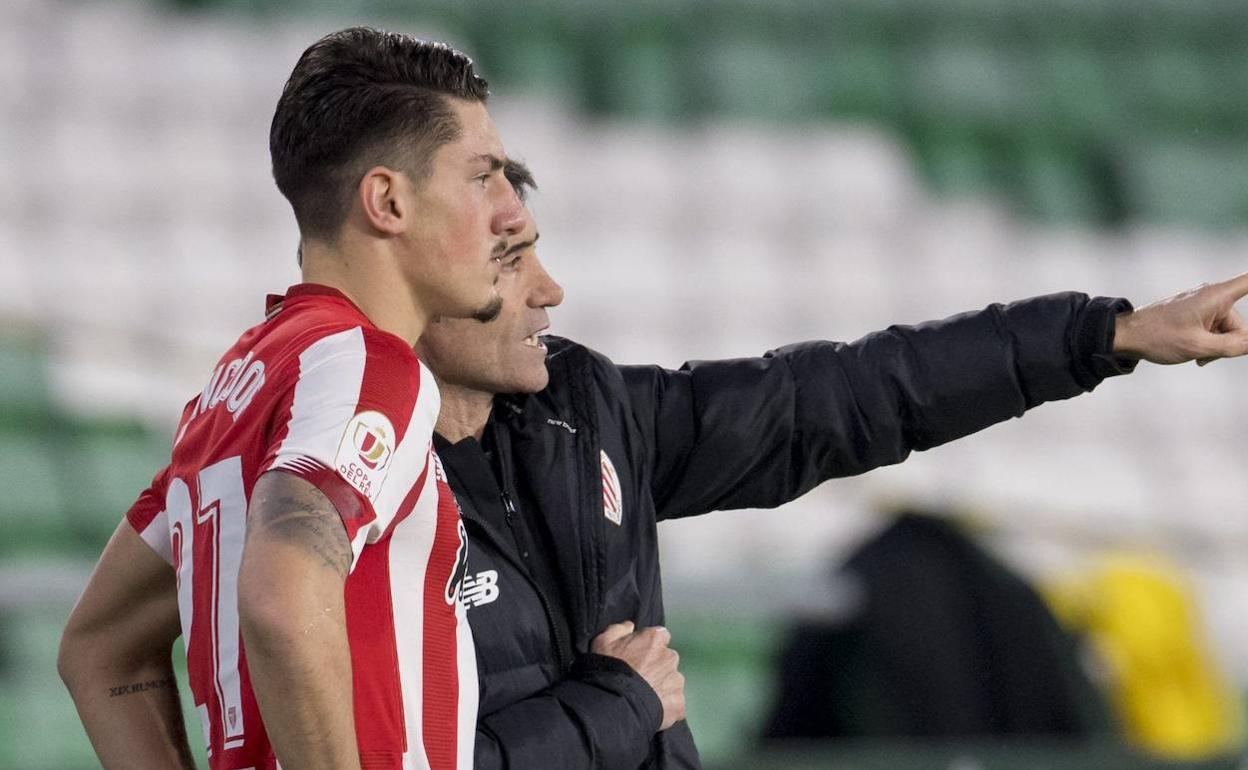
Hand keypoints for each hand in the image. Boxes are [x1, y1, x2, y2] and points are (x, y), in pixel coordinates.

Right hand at [591, 621, 685, 730]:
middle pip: (667, 659)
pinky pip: (675, 702)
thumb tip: (630, 626)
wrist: (615, 703)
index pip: (660, 636)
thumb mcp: (603, 641)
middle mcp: (670, 656)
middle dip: (657, 666)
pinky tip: (652, 708)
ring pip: (672, 681)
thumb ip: (619, 629)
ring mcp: (676, 680)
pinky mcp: (679, 702)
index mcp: (655, 639)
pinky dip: (667, 706)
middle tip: (641, 677)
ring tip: (645, 695)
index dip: (649, 646)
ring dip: (662, 686)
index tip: (639, 655)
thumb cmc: (609, 669)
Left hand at [1113, 272, 1247, 365]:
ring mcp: (1204, 305)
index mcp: (1217, 295)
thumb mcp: (1199, 347)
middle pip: (1240, 324)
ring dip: (1216, 348)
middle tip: (1204, 356)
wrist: (1125, 336)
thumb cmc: (1158, 338)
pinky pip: (1214, 331)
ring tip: (1195, 355)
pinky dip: (1209, 344)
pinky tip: (1194, 355)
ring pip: (1227, 332)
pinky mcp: (1196, 314)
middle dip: (1230, 344)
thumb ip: (1233, 347)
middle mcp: (1213, 296)